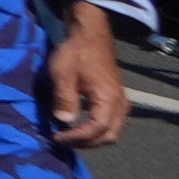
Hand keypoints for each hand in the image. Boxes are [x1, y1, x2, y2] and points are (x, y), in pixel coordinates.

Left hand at [43, 0, 125, 150]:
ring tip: (69, 136)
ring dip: (92, 138)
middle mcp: (120, 103)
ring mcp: (121, 102)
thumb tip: (64, 121)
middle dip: (86, 143)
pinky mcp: (116, 99)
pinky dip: (97, 130)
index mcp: (109, 98)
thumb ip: (64, 98)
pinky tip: (79, 126)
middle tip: (63, 140)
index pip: (97, 129)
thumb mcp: (63, 73)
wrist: (90, 35)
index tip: (57, 137)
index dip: (77, 138)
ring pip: (113, 132)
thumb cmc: (76, 52)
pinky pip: (112, 123)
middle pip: (110, 136)